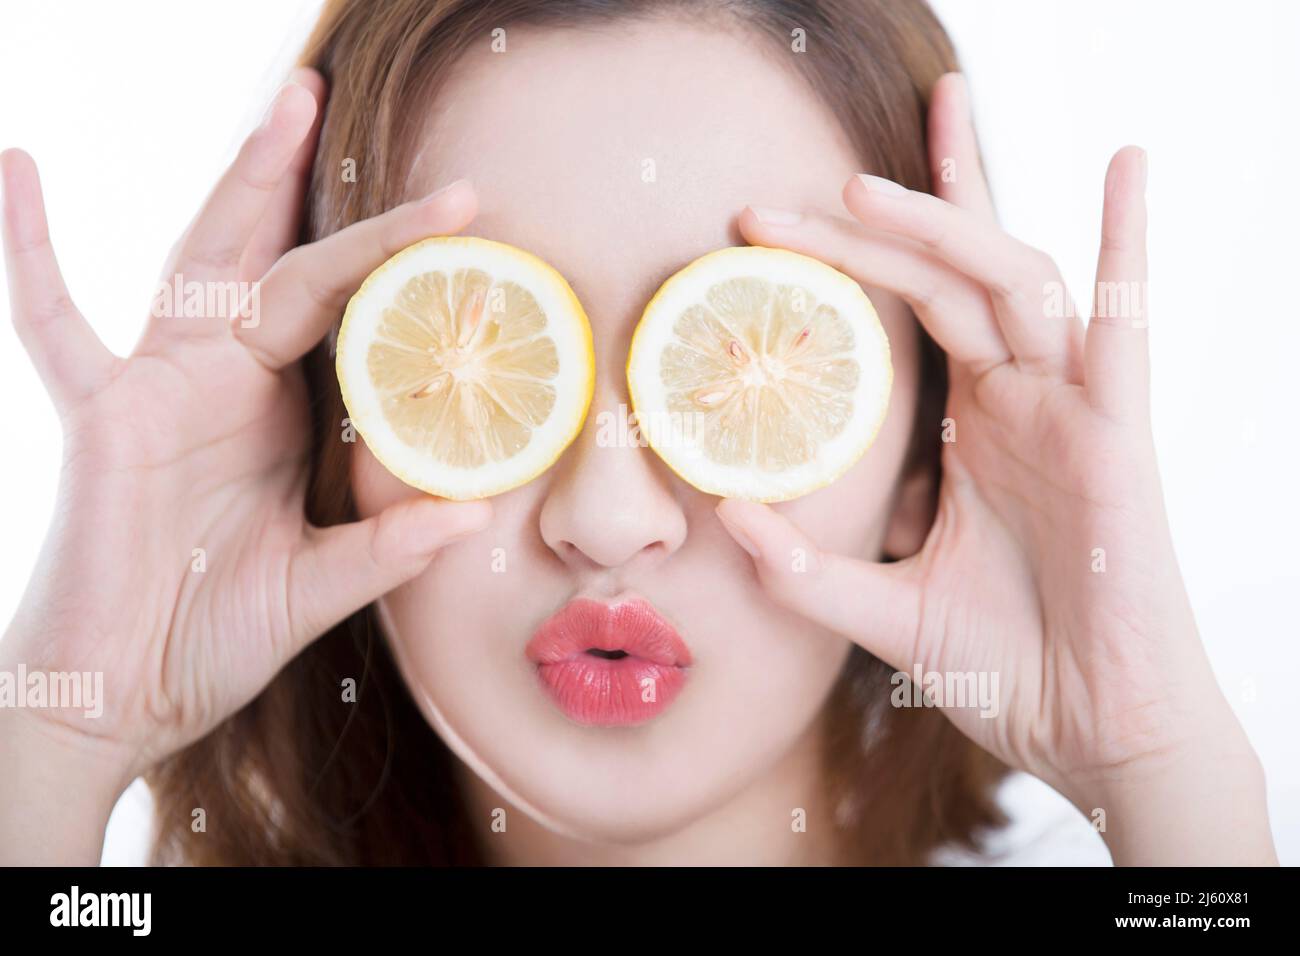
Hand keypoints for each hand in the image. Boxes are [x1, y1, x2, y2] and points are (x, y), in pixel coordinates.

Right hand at [0, 69, 489, 820]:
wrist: (123, 695)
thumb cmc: (213, 636)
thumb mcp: (319, 587)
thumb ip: (386, 550)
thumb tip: (475, 515)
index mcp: (279, 411)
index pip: (341, 309)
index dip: (393, 258)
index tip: (463, 211)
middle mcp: (224, 382)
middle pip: (274, 255)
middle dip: (303, 177)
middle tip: (330, 93)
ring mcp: (159, 389)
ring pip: (202, 262)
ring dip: (240, 184)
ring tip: (281, 107)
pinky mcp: (100, 417)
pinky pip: (54, 324)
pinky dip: (33, 252)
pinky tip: (17, 168)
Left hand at [720, 73, 1274, 862]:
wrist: (1088, 735)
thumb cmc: (1004, 668)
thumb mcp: (882, 610)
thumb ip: (804, 568)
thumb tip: (721, 514)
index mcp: (974, 426)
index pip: (914, 308)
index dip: (852, 256)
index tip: (761, 230)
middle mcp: (1021, 400)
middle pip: (947, 274)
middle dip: (872, 223)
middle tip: (770, 204)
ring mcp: (1069, 411)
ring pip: (1008, 282)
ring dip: (941, 223)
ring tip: (855, 190)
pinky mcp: (1118, 439)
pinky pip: (1126, 329)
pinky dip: (1129, 245)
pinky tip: (1125, 167)